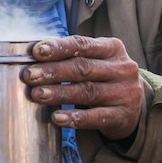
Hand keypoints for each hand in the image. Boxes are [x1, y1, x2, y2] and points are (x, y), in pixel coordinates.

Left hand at [21, 36, 143, 140]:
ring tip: (37, 95)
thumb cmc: (101, 77)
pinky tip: (56, 118)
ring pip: (87, 92)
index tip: (36, 52)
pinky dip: (75, 118)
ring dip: (59, 93)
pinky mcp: (124, 116)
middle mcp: (122, 68)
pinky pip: (97, 117)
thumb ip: (68, 55)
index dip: (59, 48)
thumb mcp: (92, 60)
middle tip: (29, 75)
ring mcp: (126, 93)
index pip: (82, 45)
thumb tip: (35, 53)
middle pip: (83, 68)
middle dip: (53, 71)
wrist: (132, 107)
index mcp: (112, 48)